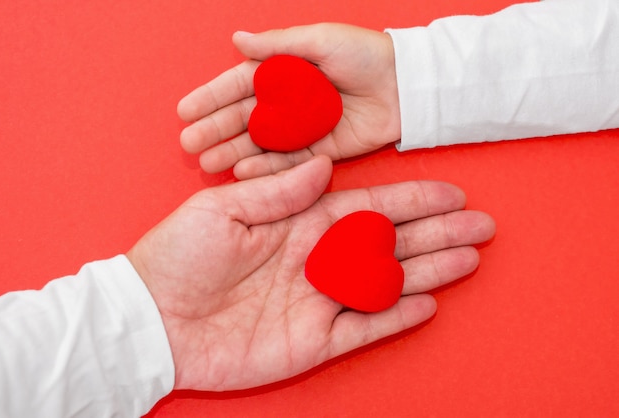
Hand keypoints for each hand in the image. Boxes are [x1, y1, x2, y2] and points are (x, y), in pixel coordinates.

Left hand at [126, 156, 494, 390]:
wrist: (153, 319)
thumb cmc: (179, 256)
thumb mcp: (223, 208)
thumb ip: (278, 191)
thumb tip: (323, 167)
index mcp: (298, 222)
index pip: (367, 206)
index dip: (410, 200)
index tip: (448, 192)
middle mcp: (315, 258)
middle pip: (390, 243)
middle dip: (436, 233)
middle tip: (480, 226)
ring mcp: (317, 300)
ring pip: (386, 283)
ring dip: (429, 271)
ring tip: (469, 258)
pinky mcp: (311, 341)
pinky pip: (362, 328)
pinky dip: (394, 317)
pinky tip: (426, 303)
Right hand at [177, 23, 400, 178]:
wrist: (405, 85)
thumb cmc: (364, 54)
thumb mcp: (318, 40)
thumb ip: (277, 46)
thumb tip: (236, 39)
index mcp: (284, 72)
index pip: (238, 85)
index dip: (211, 98)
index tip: (184, 112)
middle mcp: (288, 102)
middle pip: (244, 118)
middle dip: (215, 130)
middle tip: (190, 144)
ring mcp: (302, 129)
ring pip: (260, 144)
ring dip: (233, 153)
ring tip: (208, 163)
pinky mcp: (319, 152)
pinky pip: (287, 163)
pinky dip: (265, 169)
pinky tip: (242, 173)